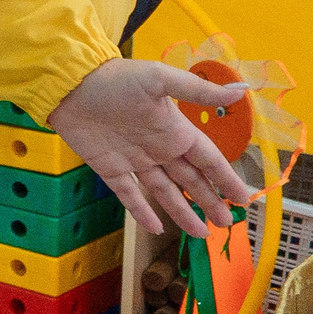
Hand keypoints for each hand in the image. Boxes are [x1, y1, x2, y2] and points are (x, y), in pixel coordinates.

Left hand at [49, 58, 255, 237]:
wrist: (69, 83)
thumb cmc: (116, 78)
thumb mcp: (159, 79)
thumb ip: (198, 90)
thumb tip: (240, 93)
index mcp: (175, 131)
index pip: (209, 160)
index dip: (226, 179)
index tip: (243, 199)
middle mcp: (158, 148)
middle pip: (190, 180)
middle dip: (209, 201)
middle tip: (227, 223)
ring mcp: (134, 160)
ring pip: (164, 192)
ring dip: (183, 212)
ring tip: (202, 235)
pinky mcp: (108, 168)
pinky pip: (129, 195)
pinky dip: (142, 212)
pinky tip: (157, 229)